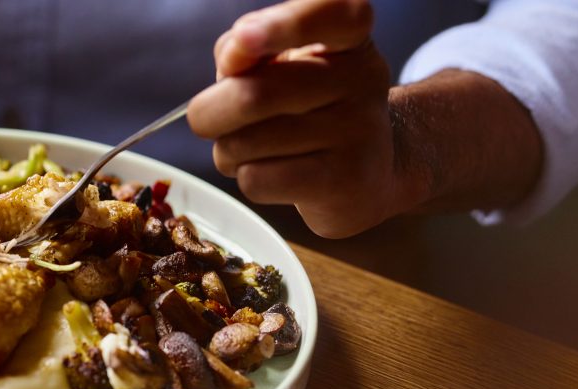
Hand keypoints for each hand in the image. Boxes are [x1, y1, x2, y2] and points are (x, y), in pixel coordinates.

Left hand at [187, 0, 418, 237]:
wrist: (368, 171)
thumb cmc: (308, 108)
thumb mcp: (281, 63)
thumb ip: (248, 47)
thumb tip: (232, 59)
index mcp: (349, 37)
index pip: (332, 12)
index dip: (283, 24)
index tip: (243, 37)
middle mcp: (363, 78)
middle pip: (252, 95)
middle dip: (209, 112)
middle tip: (214, 119)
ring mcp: (359, 132)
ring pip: (245, 143)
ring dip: (228, 151)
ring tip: (256, 149)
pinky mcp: (345, 183)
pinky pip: (256, 180)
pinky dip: (248, 179)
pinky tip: (275, 174)